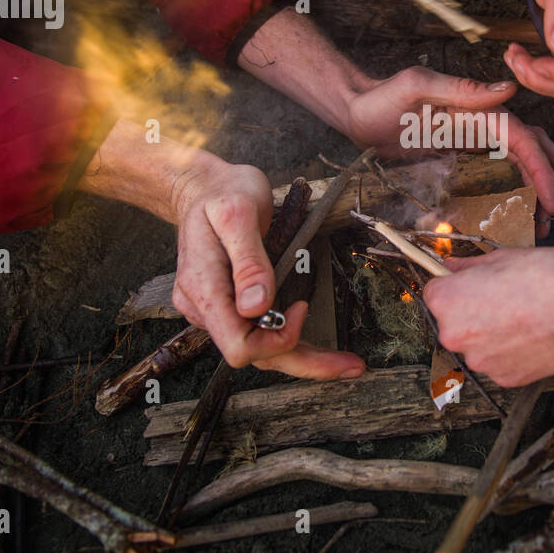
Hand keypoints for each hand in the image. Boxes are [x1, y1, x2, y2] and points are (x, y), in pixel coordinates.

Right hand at [169, 158, 365, 379]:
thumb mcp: (238, 213)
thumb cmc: (221, 194)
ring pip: (261, 351)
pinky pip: (261, 334)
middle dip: (305, 363)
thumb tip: (257, 306)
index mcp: (204, 289)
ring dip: (304, 359)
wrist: (202, 188)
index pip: (239, 344)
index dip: (277, 338)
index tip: (302, 306)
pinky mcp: (230, 306)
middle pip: (256, 356)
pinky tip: (320, 348)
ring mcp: (217, 310)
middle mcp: (206, 308)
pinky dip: (291, 342)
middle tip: (351, 364)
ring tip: (346, 362)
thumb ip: (248, 260)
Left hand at [342, 65, 553, 222]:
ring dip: (543, 179)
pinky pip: (501, 166)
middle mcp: (481, 120)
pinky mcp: (465, 150)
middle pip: (532, 144)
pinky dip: (520, 181)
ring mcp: (475, 136)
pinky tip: (529, 198)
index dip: (541, 167)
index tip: (552, 197)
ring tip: (553, 209)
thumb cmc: (381, 100)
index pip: (521, 137)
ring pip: (522, 156)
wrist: (358, 111)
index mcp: (477, 108)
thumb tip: (507, 90)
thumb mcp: (416, 87)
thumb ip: (460, 88)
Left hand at [424, 248, 553, 386]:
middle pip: (454, 322)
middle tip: (503, 299)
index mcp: (446, 302)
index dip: (455, 286)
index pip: (434, 292)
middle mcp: (454, 336)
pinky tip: (530, 335)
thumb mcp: (500, 258)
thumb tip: (452, 267)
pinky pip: (499, 362)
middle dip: (472, 312)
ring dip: (491, 334)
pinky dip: (510, 352)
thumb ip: (467, 266)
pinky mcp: (504, 378)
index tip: (471, 284)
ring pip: (477, 345)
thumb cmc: (542, 278)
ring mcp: (479, 361)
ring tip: (522, 318)